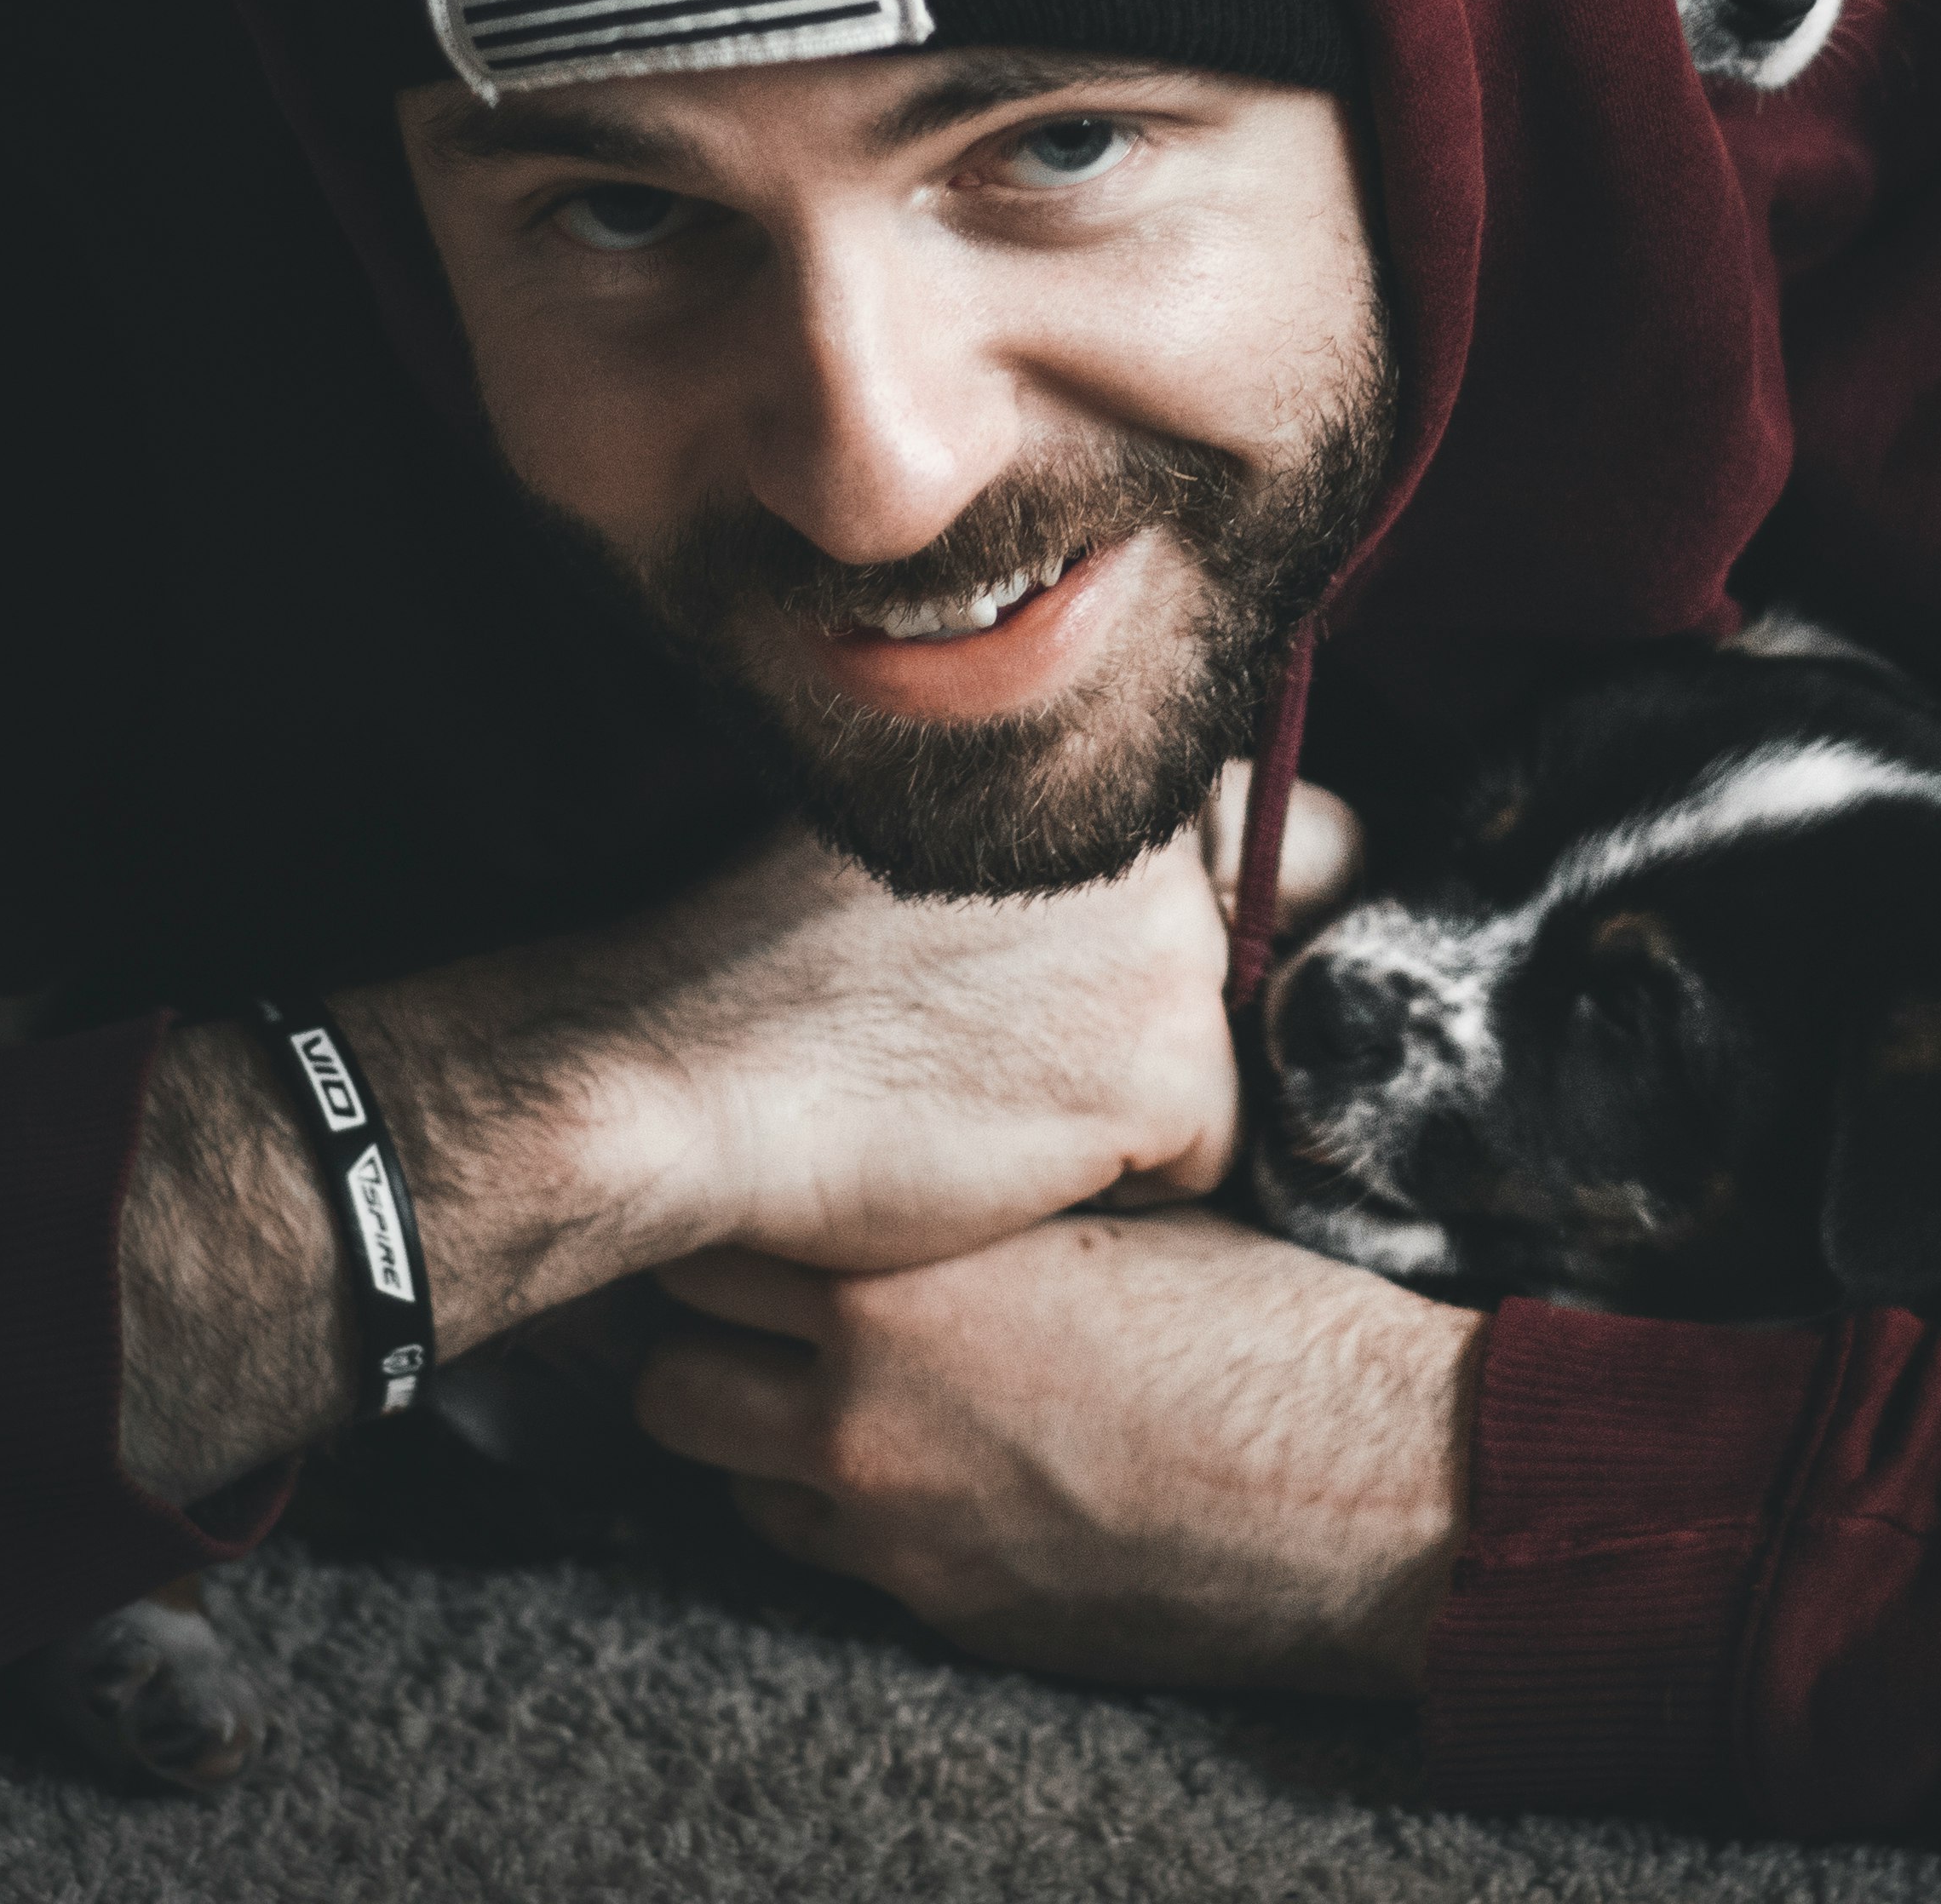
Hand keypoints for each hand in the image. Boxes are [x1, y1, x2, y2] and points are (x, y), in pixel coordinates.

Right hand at [592, 820, 1240, 1275]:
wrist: (684, 1074)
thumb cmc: (759, 966)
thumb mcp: (902, 825)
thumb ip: (1025, 819)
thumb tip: (1115, 844)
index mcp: (1090, 756)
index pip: (1256, 820)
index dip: (1222, 899)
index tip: (1122, 967)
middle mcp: (1157, 836)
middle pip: (1239, 946)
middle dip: (1153, 1014)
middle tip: (1021, 1049)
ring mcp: (1173, 949)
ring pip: (1209, 1054)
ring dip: (1126, 1099)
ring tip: (986, 1099)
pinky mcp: (1173, 1071)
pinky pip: (1198, 1154)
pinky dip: (1117, 1184)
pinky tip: (999, 1161)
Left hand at [635, 1209, 1482, 1692]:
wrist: (1355, 1487)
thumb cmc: (1256, 1322)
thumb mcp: (1095, 1216)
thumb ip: (964, 1212)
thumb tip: (890, 1178)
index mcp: (910, 1279)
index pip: (710, 1243)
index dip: (723, 1219)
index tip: (746, 1199)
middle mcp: (868, 1408)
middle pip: (669, 1375)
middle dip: (697, 1335)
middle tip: (750, 1299)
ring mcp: (894, 1528)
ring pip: (723, 1479)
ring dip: (750, 1430)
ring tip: (820, 1382)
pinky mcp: (939, 1612)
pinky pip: (819, 1555)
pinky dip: (833, 1507)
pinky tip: (911, 1463)